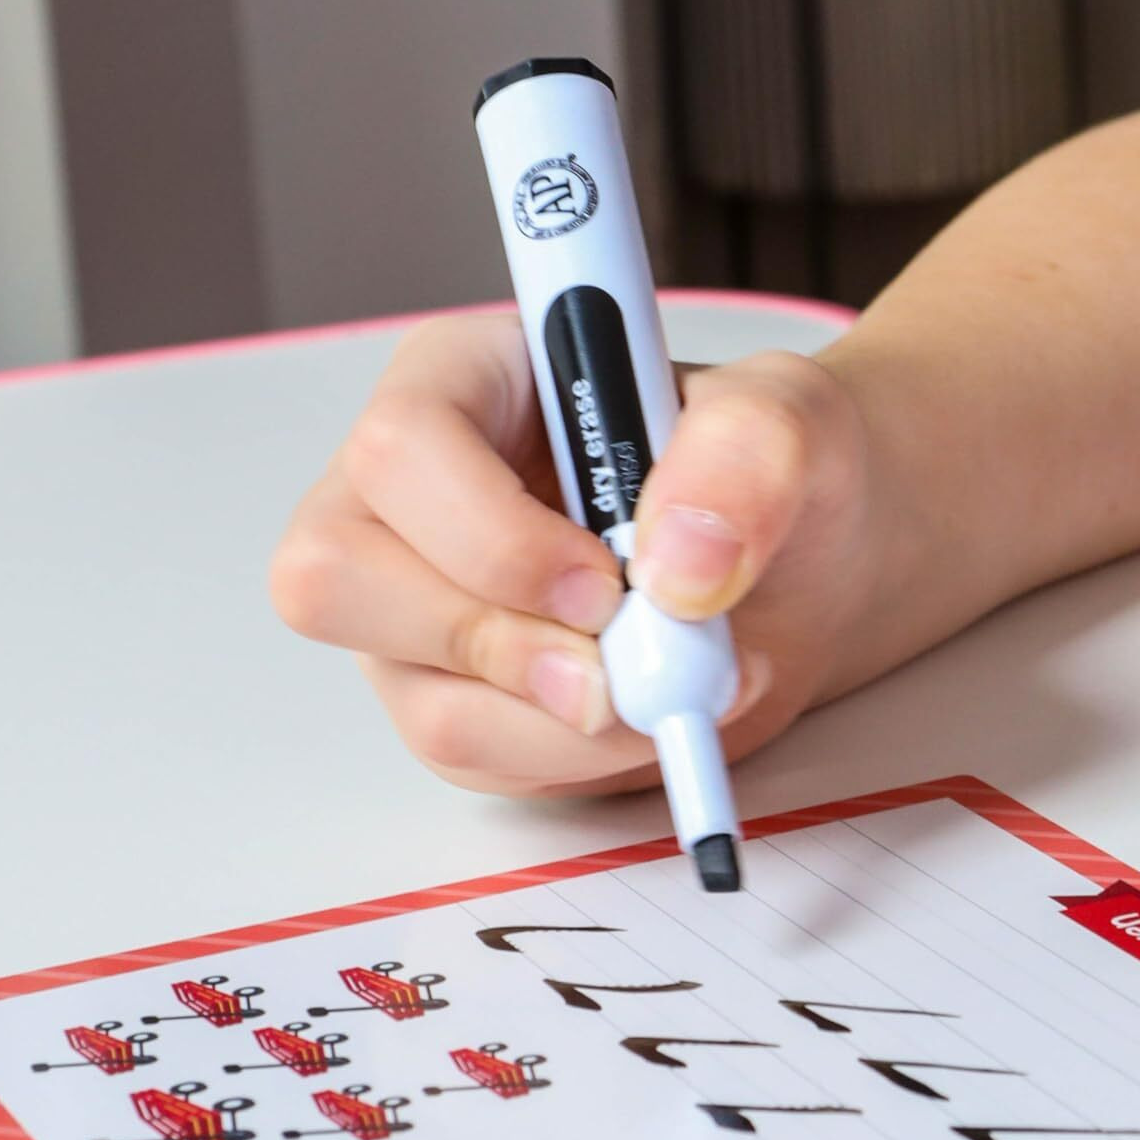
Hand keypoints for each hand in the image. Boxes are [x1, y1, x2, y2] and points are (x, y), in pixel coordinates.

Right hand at [269, 314, 882, 797]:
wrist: (806, 561)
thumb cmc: (776, 466)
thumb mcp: (797, 417)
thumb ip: (752, 453)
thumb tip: (678, 561)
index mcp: (465, 380)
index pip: (400, 446)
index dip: (491, 535)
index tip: (608, 584)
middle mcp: (404, 491)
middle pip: (333, 580)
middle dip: (497, 645)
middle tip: (630, 662)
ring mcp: (411, 602)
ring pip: (418, 698)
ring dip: (568, 723)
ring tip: (683, 679)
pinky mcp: (448, 693)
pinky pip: (473, 760)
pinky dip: (580, 759)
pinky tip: (653, 708)